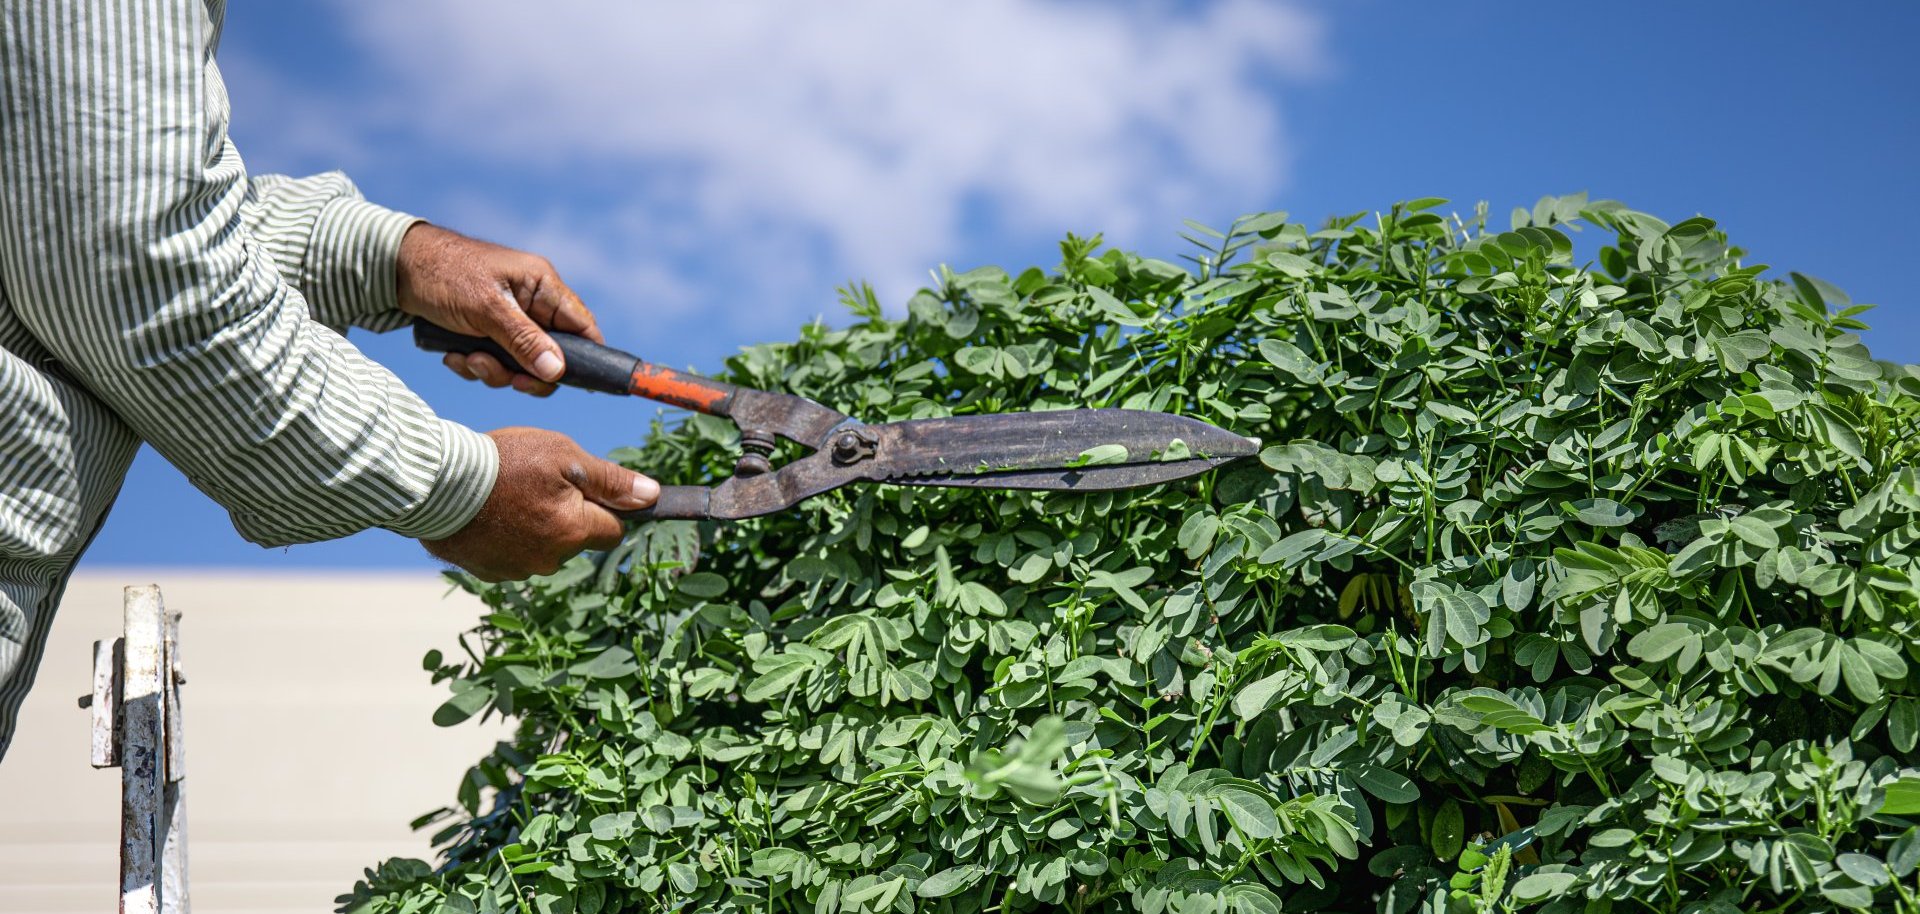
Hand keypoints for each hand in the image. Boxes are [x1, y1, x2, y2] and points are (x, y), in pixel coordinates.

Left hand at [396, 222, 598, 396]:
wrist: (394, 270)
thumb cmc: (444, 275)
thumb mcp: (486, 309)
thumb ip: (524, 341)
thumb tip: (558, 372)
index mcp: (542, 286)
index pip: (582, 326)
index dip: (587, 357)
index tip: (577, 384)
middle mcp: (531, 303)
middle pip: (552, 355)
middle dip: (525, 372)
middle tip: (508, 380)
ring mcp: (509, 319)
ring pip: (520, 364)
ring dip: (494, 371)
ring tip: (466, 360)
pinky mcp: (486, 332)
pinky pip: (495, 362)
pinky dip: (475, 365)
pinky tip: (452, 355)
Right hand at [422, 428, 659, 581]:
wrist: (435, 484)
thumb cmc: (504, 462)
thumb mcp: (563, 456)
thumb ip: (609, 480)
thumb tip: (652, 496)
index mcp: (575, 532)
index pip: (613, 529)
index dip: (604, 506)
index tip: (585, 488)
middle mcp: (550, 560)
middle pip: (577, 539)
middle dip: (568, 515)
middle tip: (538, 482)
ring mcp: (516, 570)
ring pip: (544, 548)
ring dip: (536, 526)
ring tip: (508, 494)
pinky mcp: (488, 571)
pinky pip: (511, 554)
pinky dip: (506, 536)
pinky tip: (489, 512)